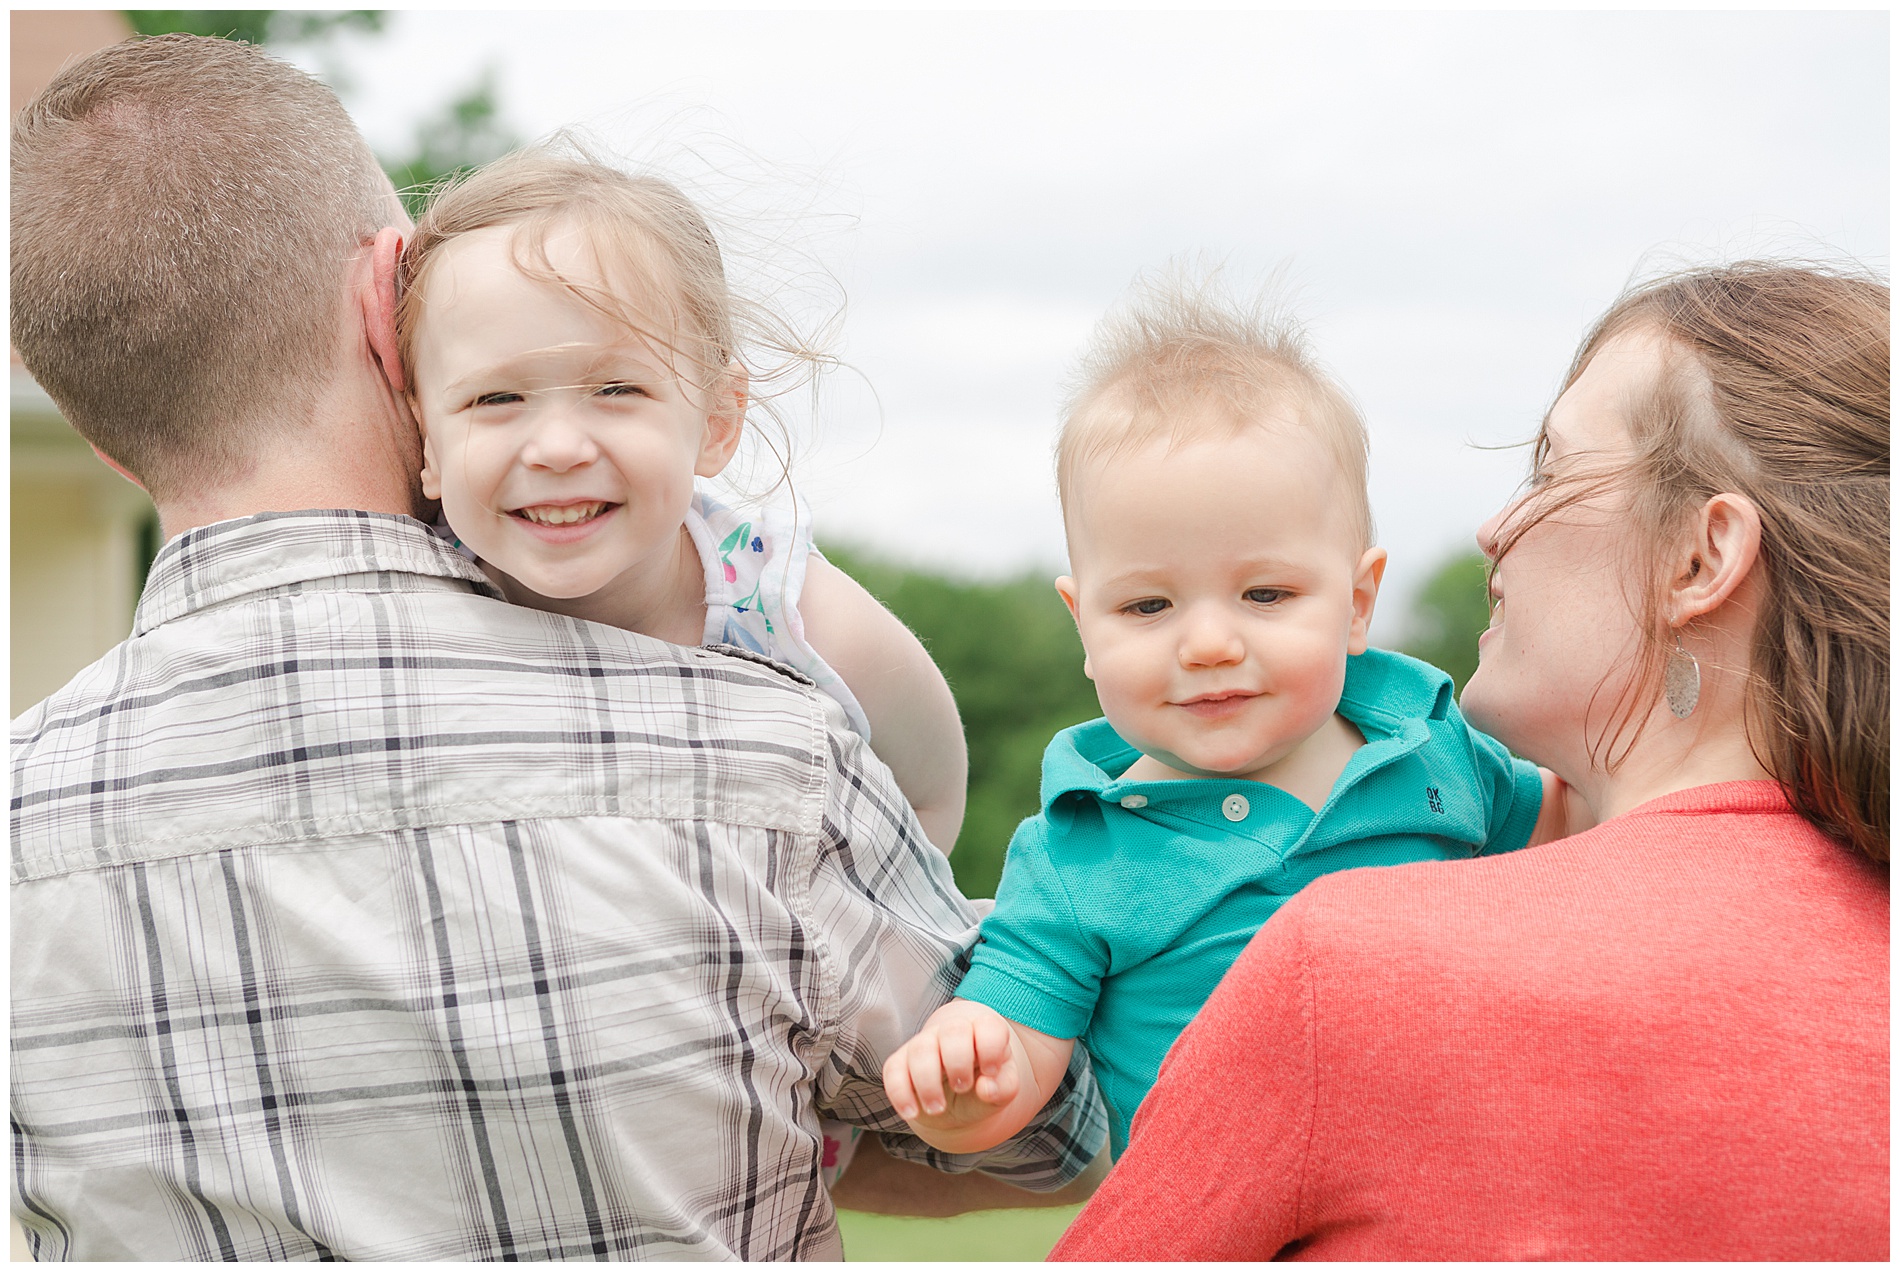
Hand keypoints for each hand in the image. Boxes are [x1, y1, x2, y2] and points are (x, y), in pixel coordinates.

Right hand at [883, 999, 1024, 1149]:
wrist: (959, 1097)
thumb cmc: (985, 1085)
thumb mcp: (1002, 1089)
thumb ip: (1004, 1088)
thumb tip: (986, 1088)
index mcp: (984, 1031)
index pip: (988, 1026)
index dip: (990, 1049)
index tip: (990, 1072)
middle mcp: (953, 1031)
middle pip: (953, 1031)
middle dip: (958, 1062)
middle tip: (962, 1088)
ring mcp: (925, 1043)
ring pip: (921, 1050)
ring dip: (928, 1083)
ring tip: (937, 1109)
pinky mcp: (901, 1062)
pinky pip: (893, 1069)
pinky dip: (900, 1093)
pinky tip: (912, 1113)